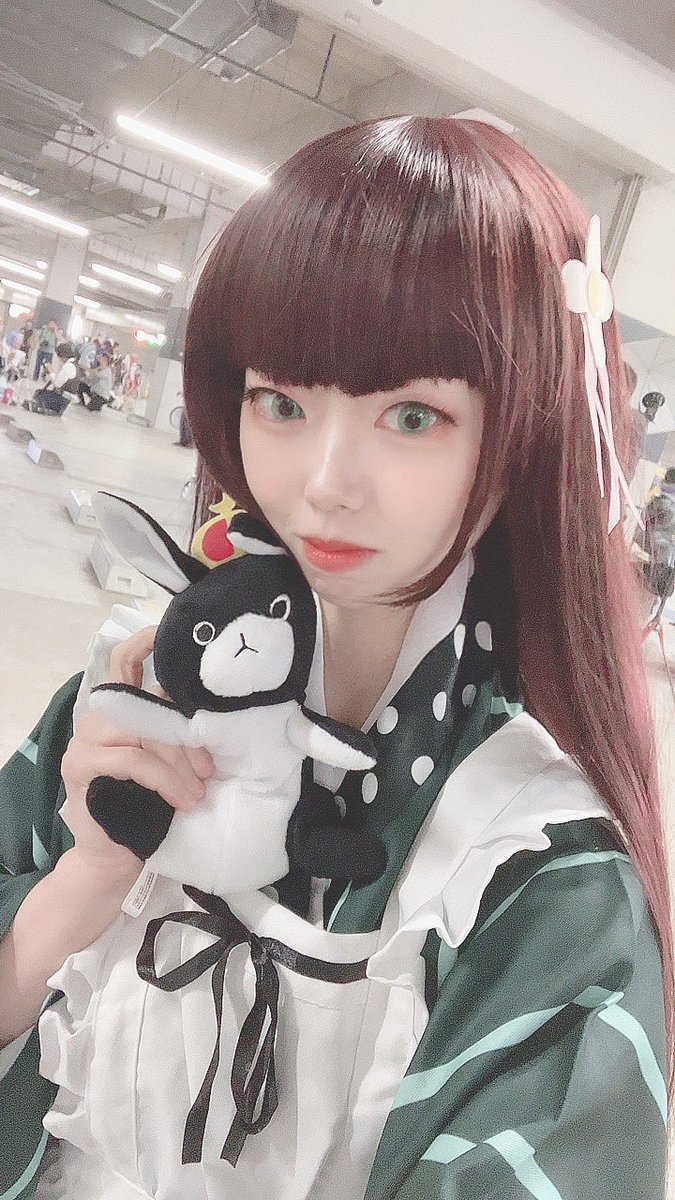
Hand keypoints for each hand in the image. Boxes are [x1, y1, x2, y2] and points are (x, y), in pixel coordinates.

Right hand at [61, 625, 213, 877]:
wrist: (116, 854)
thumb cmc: (148, 804)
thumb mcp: (168, 760)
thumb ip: (177, 730)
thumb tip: (221, 716)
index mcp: (120, 708)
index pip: (127, 660)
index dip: (146, 642)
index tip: (168, 630)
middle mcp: (98, 715)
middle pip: (148, 703)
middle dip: (187, 736)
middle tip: (209, 770)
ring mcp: (85, 739)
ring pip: (143, 733)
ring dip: (177, 764)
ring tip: (196, 793)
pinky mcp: (79, 766)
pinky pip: (130, 760)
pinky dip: (161, 778)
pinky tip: (180, 799)